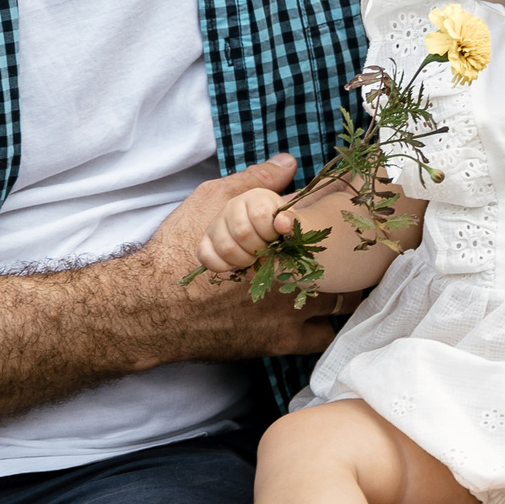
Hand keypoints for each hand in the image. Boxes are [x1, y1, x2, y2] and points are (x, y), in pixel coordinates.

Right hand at [137, 155, 339, 358]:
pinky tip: (322, 314)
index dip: (343, 214)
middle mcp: (295, 270)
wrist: (153, 308)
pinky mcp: (282, 340)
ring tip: (341, 280)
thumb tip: (290, 163)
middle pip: (350, 261)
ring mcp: (292, 308)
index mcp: (282, 231)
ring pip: (346, 299)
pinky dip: (328, 324)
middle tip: (349, 250)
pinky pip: (325, 335)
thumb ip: (255, 181)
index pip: (332, 217)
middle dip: (351, 254)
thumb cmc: (178, 250)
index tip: (346, 214)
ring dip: (346, 288)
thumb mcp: (210, 200)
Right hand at [196, 185, 299, 276]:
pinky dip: (222, 266)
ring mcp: (216, 222)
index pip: (260, 215)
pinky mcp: (205, 240)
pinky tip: (235, 265)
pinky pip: (206, 256)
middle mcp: (233, 205)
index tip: (276, 238)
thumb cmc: (282, 233)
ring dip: (243, 260)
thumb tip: (282, 223)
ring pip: (225, 247)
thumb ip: (292, 222)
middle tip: (265, 251)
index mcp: (257, 197)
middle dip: (258, 250)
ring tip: (252, 258)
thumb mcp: (295, 224)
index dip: (271, 234)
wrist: (270, 242)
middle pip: (242, 233)